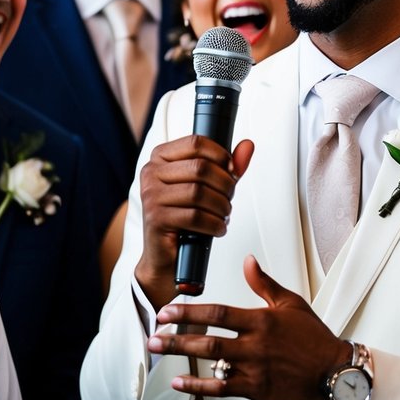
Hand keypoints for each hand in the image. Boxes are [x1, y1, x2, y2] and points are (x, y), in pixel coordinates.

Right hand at [134, 136, 253, 309]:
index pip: (196, 142)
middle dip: (224, 184)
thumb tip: (248, 145)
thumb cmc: (185, 217)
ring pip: (199, 192)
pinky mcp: (156, 219)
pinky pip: (195, 216)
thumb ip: (228, 165)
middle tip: (229, 198)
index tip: (232, 170)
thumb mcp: (209, 186)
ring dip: (221, 206)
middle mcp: (151, 172)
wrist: (164, 256)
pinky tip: (218, 228)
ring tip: (224, 214)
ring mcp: (150, 195)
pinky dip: (214, 223)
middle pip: (200, 167)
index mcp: (160, 157)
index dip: (221, 155)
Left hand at [148, 255, 351, 399]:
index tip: (168, 311)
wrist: (332, 370)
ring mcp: (254, 368)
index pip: (218, 312)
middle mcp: (255, 344)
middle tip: (153, 335)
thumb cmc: (312, 336)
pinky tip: (179, 383)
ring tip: (159, 353)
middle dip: (177, 336)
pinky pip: (222, 387)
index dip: (190, 311)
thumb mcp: (290, 302)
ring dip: (183, 357)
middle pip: (209, 338)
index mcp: (261, 320)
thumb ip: (263, 283)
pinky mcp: (256, 389)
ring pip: (213, 362)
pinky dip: (199, 386)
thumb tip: (248, 261)